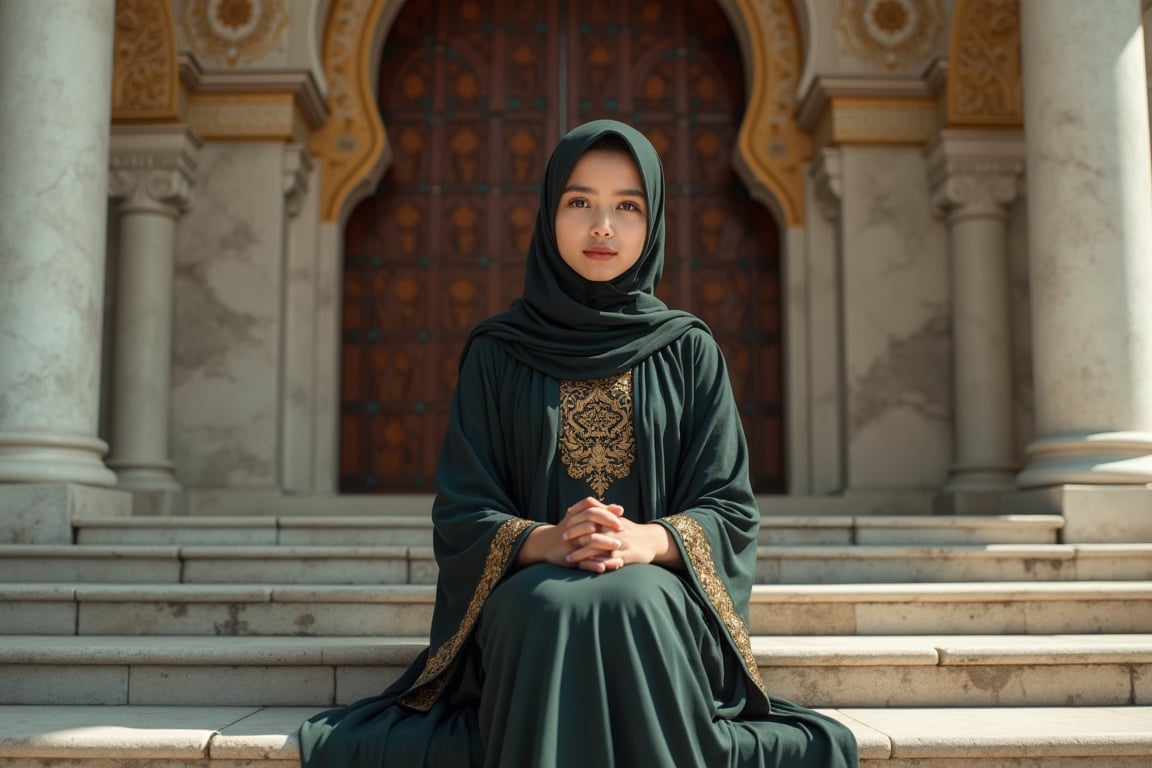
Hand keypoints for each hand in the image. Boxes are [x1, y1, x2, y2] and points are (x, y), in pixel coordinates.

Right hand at [515, 497, 621, 571]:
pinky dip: (593, 565)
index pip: (591, 507)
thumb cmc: (571, 529)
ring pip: (587, 540)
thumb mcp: (582, 518)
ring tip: (617, 546)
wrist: (546, 544)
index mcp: (575, 515)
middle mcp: (572, 527)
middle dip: (607, 523)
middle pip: (590, 520)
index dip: (606, 511)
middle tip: (621, 529)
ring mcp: (571, 543)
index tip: (621, 516)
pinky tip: (603, 567)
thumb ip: (601, 512)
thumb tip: (620, 508)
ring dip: (603, 543)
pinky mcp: (569, 558)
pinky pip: (582, 562)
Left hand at [559, 498, 679, 572]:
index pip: (590, 520)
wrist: (651, 541)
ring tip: (568, 558)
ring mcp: (620, 545)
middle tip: (563, 542)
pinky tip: (584, 566)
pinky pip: (607, 562)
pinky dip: (594, 564)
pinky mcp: (625, 557)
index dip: (576, 525)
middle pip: (591, 535)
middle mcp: (615, 532)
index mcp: (612, 521)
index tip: (564, 529)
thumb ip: (599, 512)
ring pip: (597, 550)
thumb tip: (579, 506)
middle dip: (576, 539)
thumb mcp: (616, 518)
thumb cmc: (629, 530)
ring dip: (581, 554)